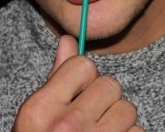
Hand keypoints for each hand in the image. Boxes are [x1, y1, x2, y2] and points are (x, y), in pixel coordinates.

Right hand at [11, 35, 143, 130]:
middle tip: (88, 121)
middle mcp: (67, 125)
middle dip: (103, 100)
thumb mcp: (36, 118)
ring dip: (118, 123)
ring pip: (128, 110)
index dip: (84, 80)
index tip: (77, 96)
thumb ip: (55, 78)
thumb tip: (69, 40)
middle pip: (110, 85)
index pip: (84, 65)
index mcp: (41, 109)